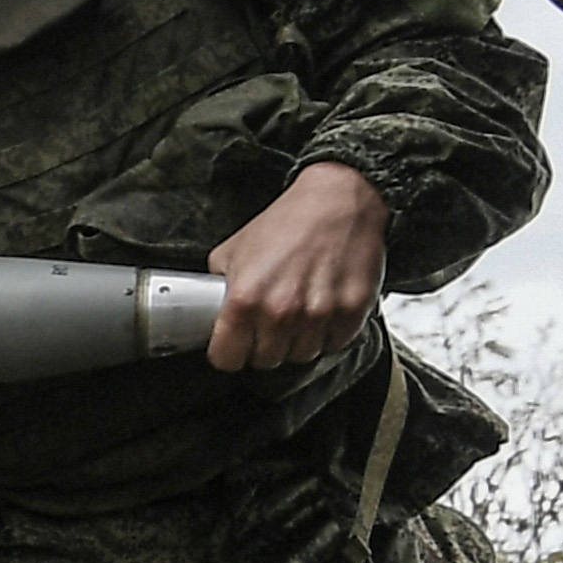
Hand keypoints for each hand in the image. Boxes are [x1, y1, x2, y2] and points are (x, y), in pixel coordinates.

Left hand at [205, 162, 387, 370]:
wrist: (337, 200)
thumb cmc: (288, 221)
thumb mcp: (233, 250)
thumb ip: (220, 289)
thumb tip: (211, 314)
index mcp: (245, 298)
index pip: (227, 359)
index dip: (229, 352)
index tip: (235, 345)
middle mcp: (281, 311)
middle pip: (266, 362)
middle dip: (265, 345)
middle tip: (271, 320)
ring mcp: (318, 315)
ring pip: (302, 356)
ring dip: (299, 340)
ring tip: (300, 308)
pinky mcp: (350, 313)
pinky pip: (334, 345)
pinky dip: (328, 333)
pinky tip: (323, 307)